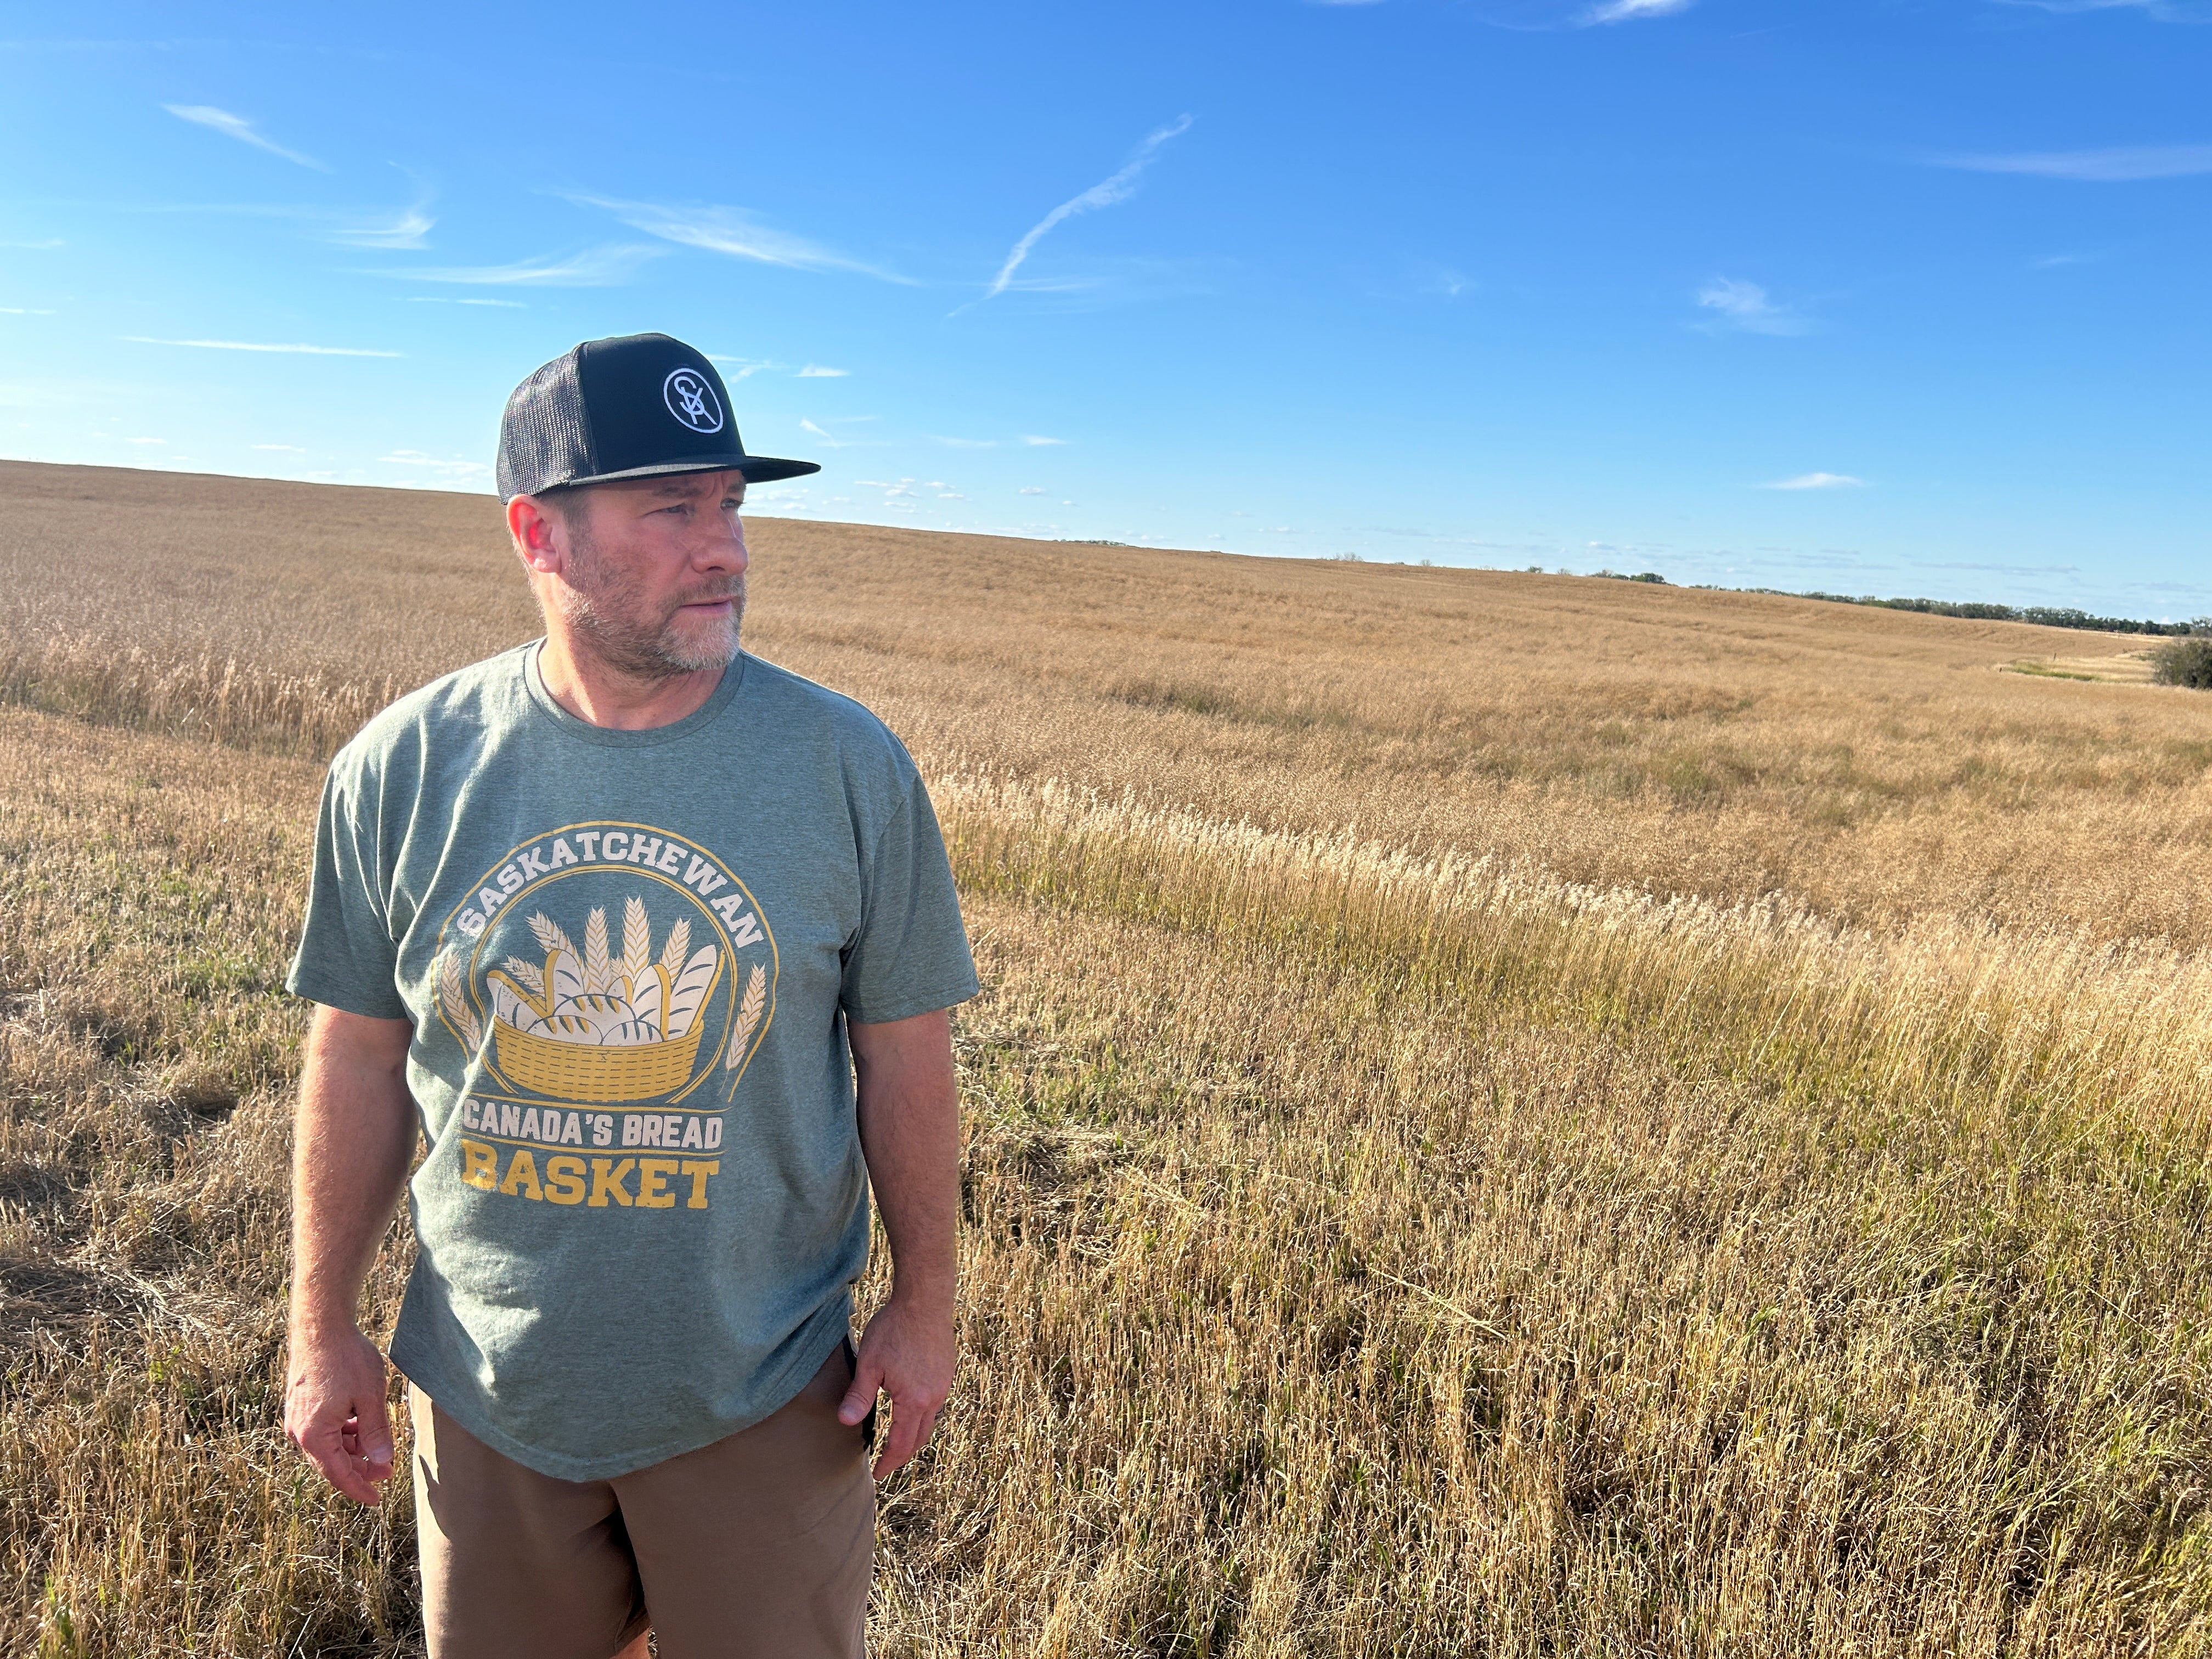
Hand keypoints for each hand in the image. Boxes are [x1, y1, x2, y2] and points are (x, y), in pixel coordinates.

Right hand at [284, 1321, 395, 1503]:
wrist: (321, 1327)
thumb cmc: (347, 1360)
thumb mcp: (370, 1398)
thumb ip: (376, 1433)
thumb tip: (382, 1462)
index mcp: (314, 1435)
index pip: (338, 1475)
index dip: (359, 1488)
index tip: (377, 1499)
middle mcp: (298, 1432)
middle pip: (331, 1463)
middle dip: (360, 1469)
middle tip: (387, 1469)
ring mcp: (296, 1418)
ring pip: (328, 1446)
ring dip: (352, 1449)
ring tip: (378, 1445)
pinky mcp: (300, 1405)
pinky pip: (322, 1431)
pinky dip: (343, 1433)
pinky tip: (360, 1425)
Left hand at [837, 1294, 954, 1479]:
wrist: (924, 1301)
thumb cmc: (894, 1329)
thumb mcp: (869, 1363)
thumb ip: (859, 1396)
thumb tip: (845, 1422)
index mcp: (914, 1400)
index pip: (902, 1444)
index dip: (889, 1462)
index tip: (878, 1473)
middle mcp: (934, 1397)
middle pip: (919, 1438)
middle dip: (903, 1454)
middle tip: (887, 1463)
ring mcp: (943, 1384)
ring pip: (930, 1422)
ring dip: (914, 1436)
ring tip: (898, 1441)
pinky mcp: (946, 1372)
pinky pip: (936, 1404)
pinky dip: (922, 1417)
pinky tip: (911, 1410)